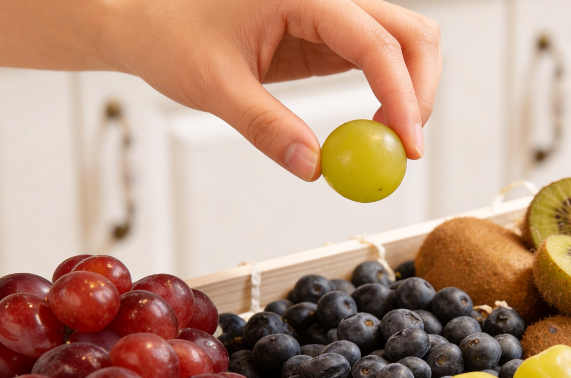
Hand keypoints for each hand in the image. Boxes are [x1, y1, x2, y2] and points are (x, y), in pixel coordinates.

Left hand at [102, 0, 441, 180]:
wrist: (149, 20)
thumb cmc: (171, 36)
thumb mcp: (215, 87)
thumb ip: (265, 126)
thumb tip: (313, 168)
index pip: (374, 40)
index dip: (402, 94)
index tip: (408, 145)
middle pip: (410, 33)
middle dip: (422, 90)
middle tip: (407, 148)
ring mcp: (332, 17)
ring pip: (403, 43)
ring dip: (411, 92)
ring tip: (388, 142)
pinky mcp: (328, 38)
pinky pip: (378, 61)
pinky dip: (389, 96)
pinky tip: (372, 130)